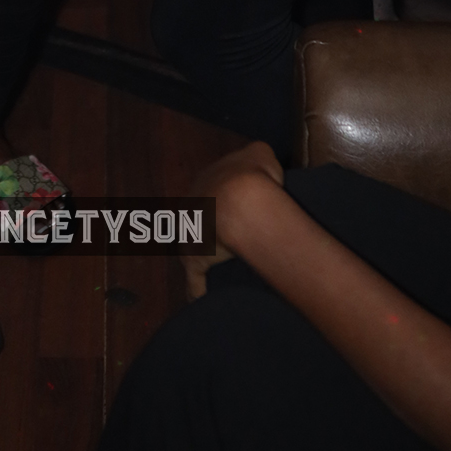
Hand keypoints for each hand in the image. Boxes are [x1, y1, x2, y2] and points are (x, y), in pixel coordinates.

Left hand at [184, 140, 287, 299]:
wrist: (244, 199)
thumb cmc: (253, 174)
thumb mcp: (260, 152)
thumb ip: (257, 156)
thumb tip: (261, 159)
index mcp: (206, 180)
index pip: (211, 192)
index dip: (224, 202)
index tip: (237, 212)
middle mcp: (191, 206)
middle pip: (198, 220)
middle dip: (209, 228)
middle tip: (230, 240)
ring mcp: (189, 234)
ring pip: (193, 247)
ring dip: (202, 256)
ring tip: (220, 266)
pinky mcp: (194, 261)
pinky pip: (193, 280)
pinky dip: (196, 290)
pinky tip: (201, 299)